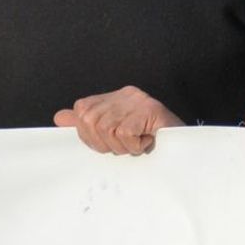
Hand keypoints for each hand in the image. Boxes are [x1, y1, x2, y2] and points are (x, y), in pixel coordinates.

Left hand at [52, 85, 182, 154]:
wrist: (184, 150)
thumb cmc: (149, 143)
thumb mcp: (113, 134)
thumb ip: (86, 124)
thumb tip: (60, 117)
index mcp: (116, 97)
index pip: (82, 110)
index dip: (89, 134)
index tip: (108, 144)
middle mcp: (126, 94)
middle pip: (90, 121)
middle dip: (104, 143)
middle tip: (125, 146)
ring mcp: (138, 100)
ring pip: (106, 129)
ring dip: (121, 146)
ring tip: (136, 144)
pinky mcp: (149, 110)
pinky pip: (124, 134)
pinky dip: (133, 146)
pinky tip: (146, 142)